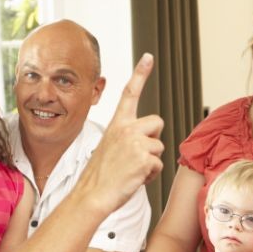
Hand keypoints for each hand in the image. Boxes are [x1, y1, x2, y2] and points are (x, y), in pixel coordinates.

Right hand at [77, 55, 164, 215]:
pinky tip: (134, 178)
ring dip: (151, 161)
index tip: (148, 57)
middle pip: (157, 122)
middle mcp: (126, 128)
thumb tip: (148, 137)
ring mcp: (135, 142)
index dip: (140, 74)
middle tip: (136, 155)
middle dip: (153, 138)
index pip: (129, 93)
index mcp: (117, 124)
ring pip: (159, 146)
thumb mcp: (111, 147)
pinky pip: (159, 164)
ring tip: (131, 170)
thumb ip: (128, 136)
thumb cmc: (102, 175)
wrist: (92, 194)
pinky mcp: (145, 158)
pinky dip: (150, 175)